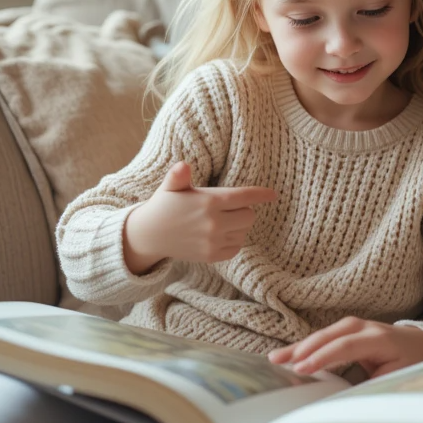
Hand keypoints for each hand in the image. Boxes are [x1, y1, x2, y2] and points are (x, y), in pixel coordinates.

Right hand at [122, 162, 277, 273]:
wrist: (149, 235)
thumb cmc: (164, 205)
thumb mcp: (170, 186)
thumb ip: (178, 176)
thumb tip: (183, 166)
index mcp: (208, 202)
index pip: (244, 197)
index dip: (261, 195)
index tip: (273, 194)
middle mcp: (214, 223)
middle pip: (249, 215)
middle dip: (244, 209)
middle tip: (229, 207)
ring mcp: (213, 241)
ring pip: (244, 232)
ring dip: (239, 225)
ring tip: (222, 220)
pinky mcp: (211, 256)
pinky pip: (236, 248)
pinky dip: (233, 241)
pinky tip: (220, 234)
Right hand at [268, 317, 422, 377]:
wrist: (421, 345)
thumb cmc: (410, 364)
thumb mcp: (395, 378)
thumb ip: (371, 383)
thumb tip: (344, 397)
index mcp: (381, 339)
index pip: (346, 346)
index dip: (323, 357)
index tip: (303, 369)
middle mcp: (367, 327)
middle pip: (331, 335)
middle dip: (305, 349)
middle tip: (282, 363)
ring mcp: (358, 325)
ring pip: (325, 333)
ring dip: (301, 346)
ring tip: (276, 359)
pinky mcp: (350, 329)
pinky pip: (326, 336)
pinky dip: (307, 345)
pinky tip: (290, 354)